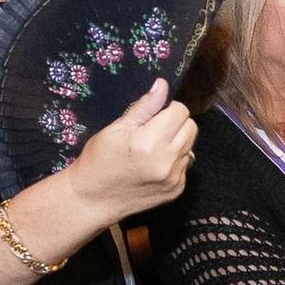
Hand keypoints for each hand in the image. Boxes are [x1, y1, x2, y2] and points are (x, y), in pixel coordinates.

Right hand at [67, 79, 195, 220]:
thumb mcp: (116, 128)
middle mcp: (167, 161)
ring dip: (177, 141)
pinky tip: (154, 164)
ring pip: (190, 145)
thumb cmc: (99, 160)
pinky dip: (174, 160)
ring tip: (153, 147)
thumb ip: (144, 107)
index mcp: (150, 142)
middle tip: (154, 129)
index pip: (180, 111)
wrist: (93, 199)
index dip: (168, 108)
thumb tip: (162, 85)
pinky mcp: (176, 189)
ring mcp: (174, 178)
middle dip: (176, 123)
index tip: (154, 114)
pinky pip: (185, 165)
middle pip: (191, 127)